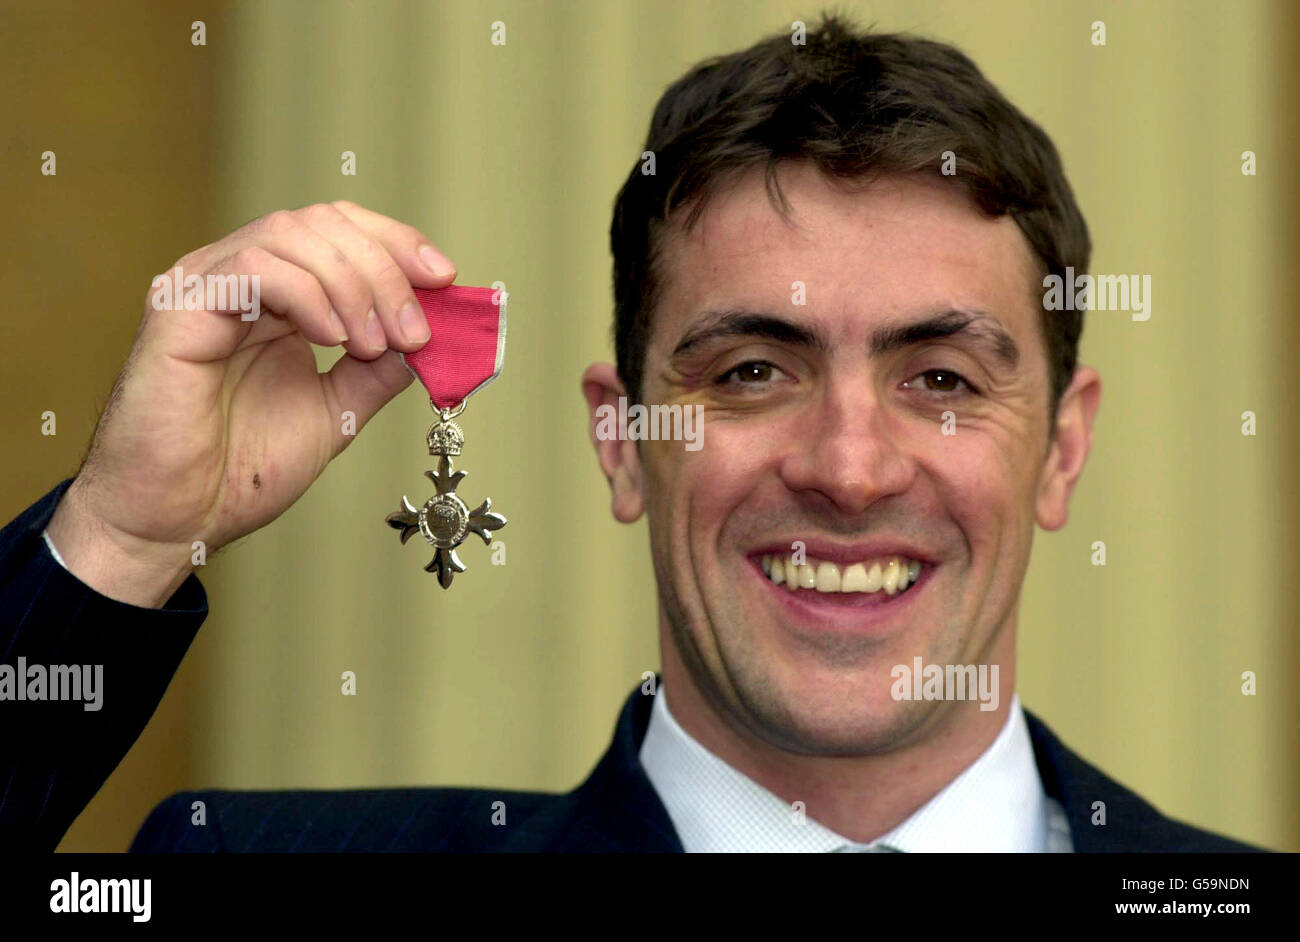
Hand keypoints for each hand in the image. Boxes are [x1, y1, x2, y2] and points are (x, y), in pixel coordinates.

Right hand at [46, 201, 454, 605]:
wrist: (178, 521)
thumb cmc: (240, 471)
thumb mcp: (337, 409)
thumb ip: (379, 369)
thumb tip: (434, 337)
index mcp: (273, 294)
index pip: (338, 229)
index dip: (396, 243)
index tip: (444, 278)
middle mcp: (236, 278)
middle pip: (322, 223)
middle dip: (386, 269)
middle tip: (415, 331)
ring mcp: (203, 286)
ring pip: (290, 235)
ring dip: (353, 284)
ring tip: (374, 343)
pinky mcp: (179, 309)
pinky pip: (252, 269)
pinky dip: (308, 295)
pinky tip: (333, 339)